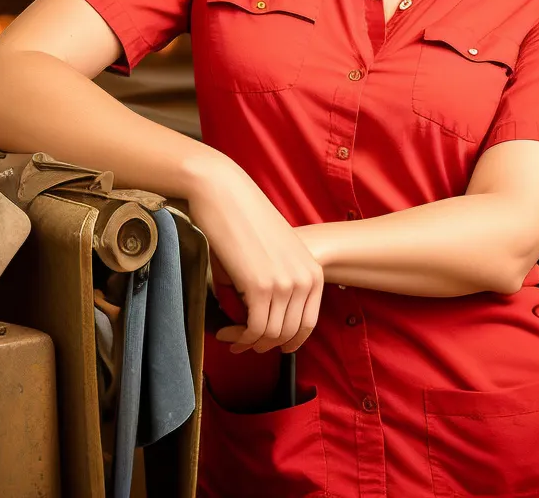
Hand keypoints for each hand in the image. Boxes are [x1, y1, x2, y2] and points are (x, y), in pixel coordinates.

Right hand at [187, 158, 323, 354]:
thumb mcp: (271, 258)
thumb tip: (259, 328)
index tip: (264, 343)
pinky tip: (224, 331)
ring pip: (271, 335)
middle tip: (239, 343)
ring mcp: (285, 284)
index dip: (286, 342)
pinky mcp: (261, 287)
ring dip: (247, 341)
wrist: (224, 193)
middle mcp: (305, 280)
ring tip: (229, 335)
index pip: (306, 324)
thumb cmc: (243, 223)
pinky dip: (239, 336)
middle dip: (263, 345)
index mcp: (313, 272)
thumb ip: (275, 292)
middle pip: (289, 335)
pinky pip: (255, 329)